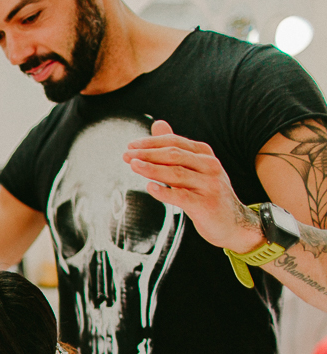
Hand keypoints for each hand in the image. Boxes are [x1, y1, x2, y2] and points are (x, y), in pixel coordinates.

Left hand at [123, 119, 263, 252]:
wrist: (233, 223)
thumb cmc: (207, 194)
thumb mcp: (193, 168)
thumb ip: (175, 149)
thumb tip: (158, 123)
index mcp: (205, 155)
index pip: (175, 142)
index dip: (152, 142)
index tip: (131, 146)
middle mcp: (210, 166)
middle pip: (175, 155)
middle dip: (148, 154)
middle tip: (126, 155)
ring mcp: (210, 185)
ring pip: (177, 173)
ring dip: (152, 169)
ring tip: (133, 166)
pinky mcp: (206, 205)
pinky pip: (182, 197)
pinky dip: (165, 192)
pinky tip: (150, 188)